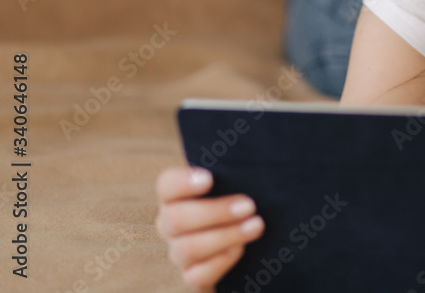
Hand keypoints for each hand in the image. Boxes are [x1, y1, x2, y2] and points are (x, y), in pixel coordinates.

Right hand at [155, 166, 264, 290]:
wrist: (258, 247)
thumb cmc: (250, 201)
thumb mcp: (244, 182)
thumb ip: (238, 168)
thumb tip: (254, 146)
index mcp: (180, 196)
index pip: (166, 185)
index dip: (182, 182)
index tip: (209, 178)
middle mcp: (173, 225)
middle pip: (176, 219)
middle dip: (215, 212)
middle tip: (249, 205)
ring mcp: (181, 253)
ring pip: (188, 248)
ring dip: (225, 236)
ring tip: (257, 225)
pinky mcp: (195, 278)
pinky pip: (196, 277)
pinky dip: (220, 262)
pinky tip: (241, 251)